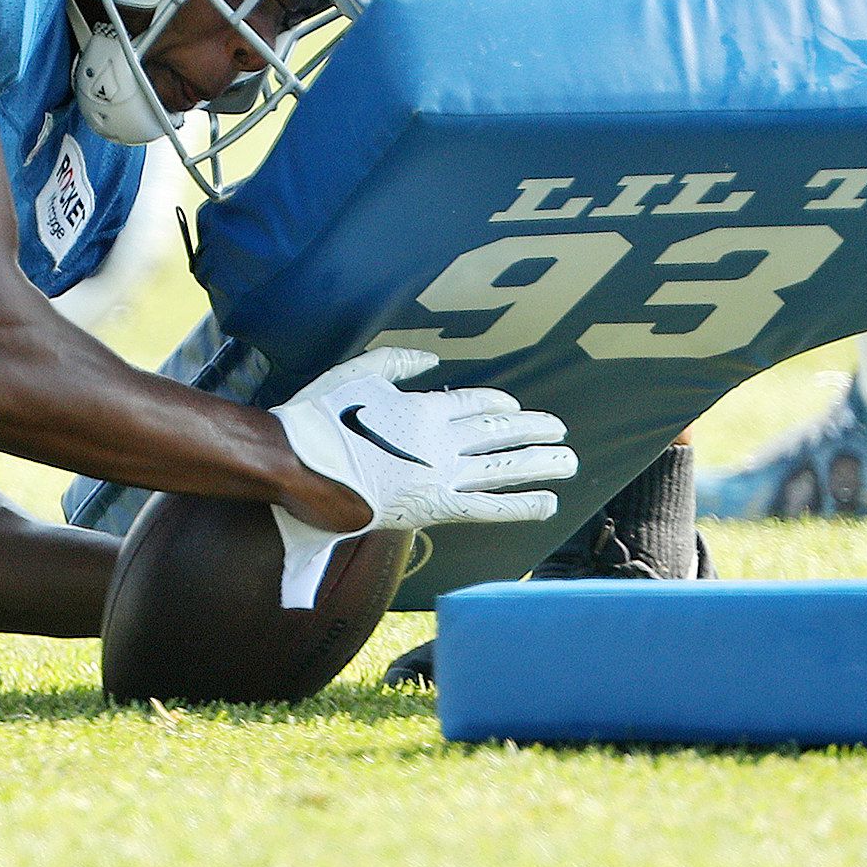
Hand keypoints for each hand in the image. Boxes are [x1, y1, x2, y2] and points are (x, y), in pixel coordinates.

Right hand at [271, 347, 574, 533]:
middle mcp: (440, 439)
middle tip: (560, 430)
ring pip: (504, 466)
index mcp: (423, 407)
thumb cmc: (317, 420)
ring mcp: (441, 473)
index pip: (475, 403)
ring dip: (540, 462)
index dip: (499, 403)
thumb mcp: (355, 374)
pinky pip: (488, 506)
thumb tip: (429, 360)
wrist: (297, 462)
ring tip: (569, 460)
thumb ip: (395, 364)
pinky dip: (521, 504)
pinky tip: (549, 502)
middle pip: (499, 431)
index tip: (514, 405)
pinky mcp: (435, 506)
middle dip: (532, 429)